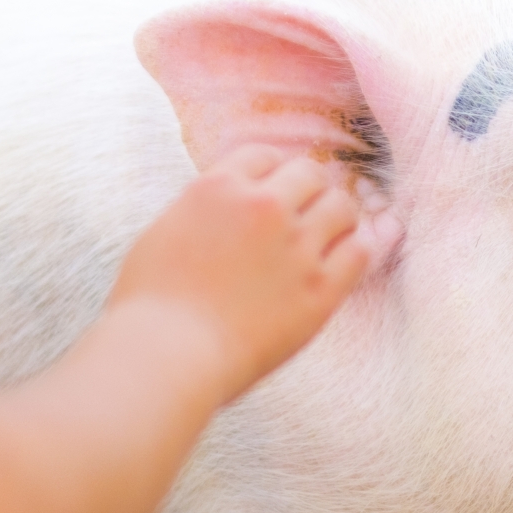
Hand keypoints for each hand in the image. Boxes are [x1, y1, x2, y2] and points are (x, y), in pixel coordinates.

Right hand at [111, 145, 372, 402]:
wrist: (168, 356)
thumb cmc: (151, 307)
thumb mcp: (162, 234)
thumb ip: (199, 212)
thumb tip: (218, 207)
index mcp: (218, 188)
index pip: (264, 156)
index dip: (271, 174)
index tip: (273, 193)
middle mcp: (262, 207)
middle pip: (308, 173)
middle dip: (307, 192)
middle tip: (304, 216)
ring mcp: (296, 247)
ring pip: (341, 207)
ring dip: (337, 218)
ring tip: (329, 238)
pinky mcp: (320, 289)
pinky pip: (360, 251)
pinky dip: (362, 248)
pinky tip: (350, 258)